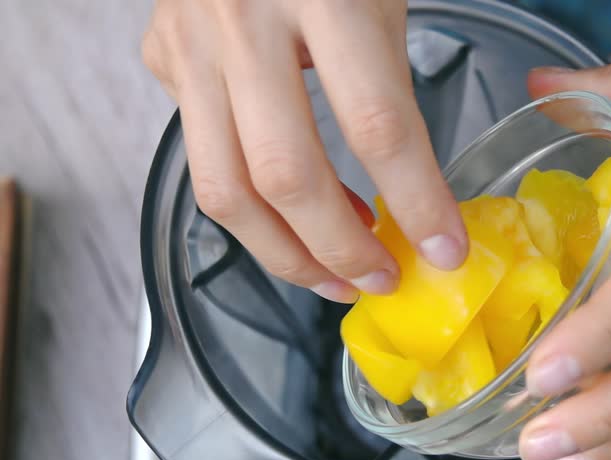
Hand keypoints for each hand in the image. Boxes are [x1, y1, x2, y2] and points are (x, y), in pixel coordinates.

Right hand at [142, 1, 467, 302]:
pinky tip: (292, 214)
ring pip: (223, 188)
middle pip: (284, 175)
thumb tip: (419, 192)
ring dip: (284, 252)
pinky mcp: (162, 57)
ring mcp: (189, 41)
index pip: (377, 124)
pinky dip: (249, 205)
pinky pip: (201, 156)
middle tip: (381, 279)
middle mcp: (243, 21)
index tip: (445, 248)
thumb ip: (395, 78)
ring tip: (334, 272)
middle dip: (339, 249)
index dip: (417, 200)